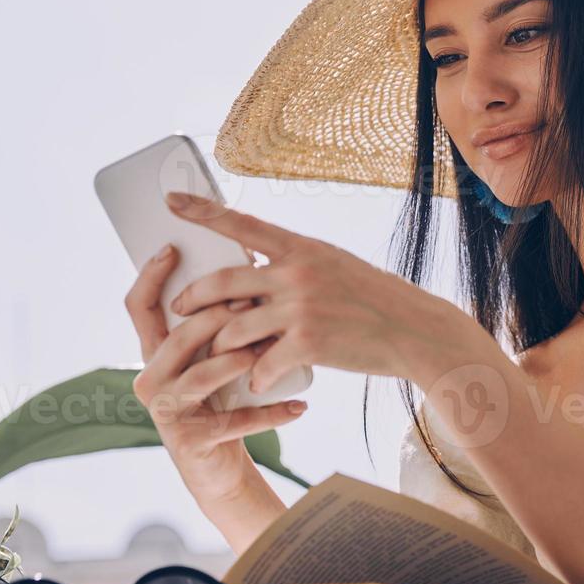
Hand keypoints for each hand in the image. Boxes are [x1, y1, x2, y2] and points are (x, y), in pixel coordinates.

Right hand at [123, 243, 307, 503]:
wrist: (219, 465)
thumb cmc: (221, 398)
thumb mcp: (212, 356)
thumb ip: (216, 321)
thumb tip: (248, 264)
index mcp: (155, 352)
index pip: (140, 307)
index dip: (151, 276)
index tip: (173, 247)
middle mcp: (151, 379)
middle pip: (179, 337)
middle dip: (217, 317)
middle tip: (252, 304)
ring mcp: (167, 412)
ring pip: (202, 375)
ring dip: (239, 360)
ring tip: (270, 351)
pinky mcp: (191, 441)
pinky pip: (235, 422)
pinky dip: (271, 414)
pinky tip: (299, 407)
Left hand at [162, 191, 485, 393]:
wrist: (413, 330)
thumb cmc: (374, 300)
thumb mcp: (335, 267)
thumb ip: (294, 268)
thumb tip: (252, 277)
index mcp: (302, 248)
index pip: (242, 224)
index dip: (202, 211)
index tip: (171, 199)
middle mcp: (297, 273)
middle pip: (223, 282)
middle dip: (194, 299)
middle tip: (180, 309)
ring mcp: (301, 308)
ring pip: (233, 328)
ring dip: (221, 348)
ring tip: (220, 357)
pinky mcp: (307, 344)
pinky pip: (261, 364)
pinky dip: (255, 378)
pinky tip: (257, 384)